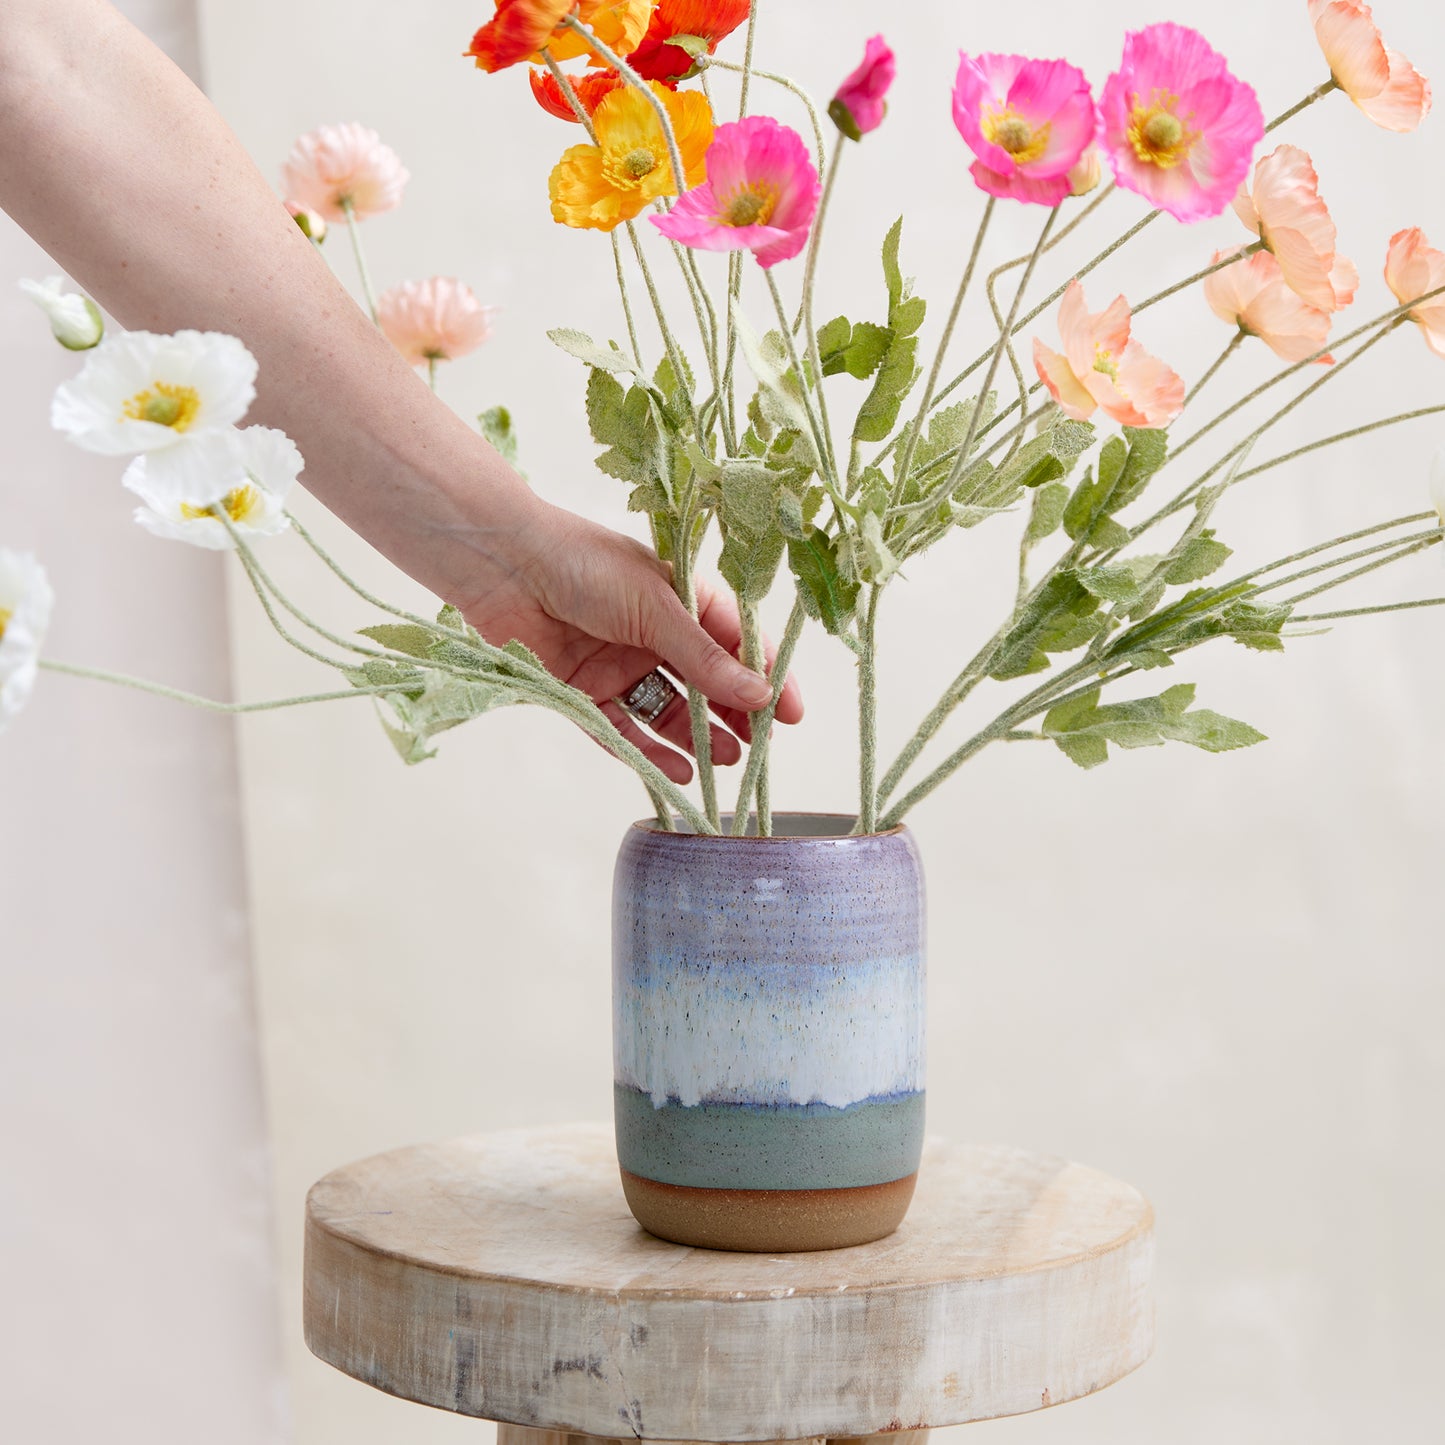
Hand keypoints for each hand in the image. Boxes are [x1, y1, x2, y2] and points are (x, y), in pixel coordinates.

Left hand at [451, 499, 803, 783]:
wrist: (502, 566)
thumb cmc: (583, 565)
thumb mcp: (657, 608)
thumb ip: (705, 657)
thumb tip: (759, 694)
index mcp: (682, 599)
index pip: (737, 643)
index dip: (767, 676)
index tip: (791, 714)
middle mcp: (655, 634)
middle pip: (705, 683)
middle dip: (734, 715)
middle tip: (759, 747)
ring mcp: (620, 665)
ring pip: (668, 711)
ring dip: (697, 737)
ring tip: (726, 761)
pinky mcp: (583, 692)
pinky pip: (623, 731)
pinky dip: (649, 752)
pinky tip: (679, 772)